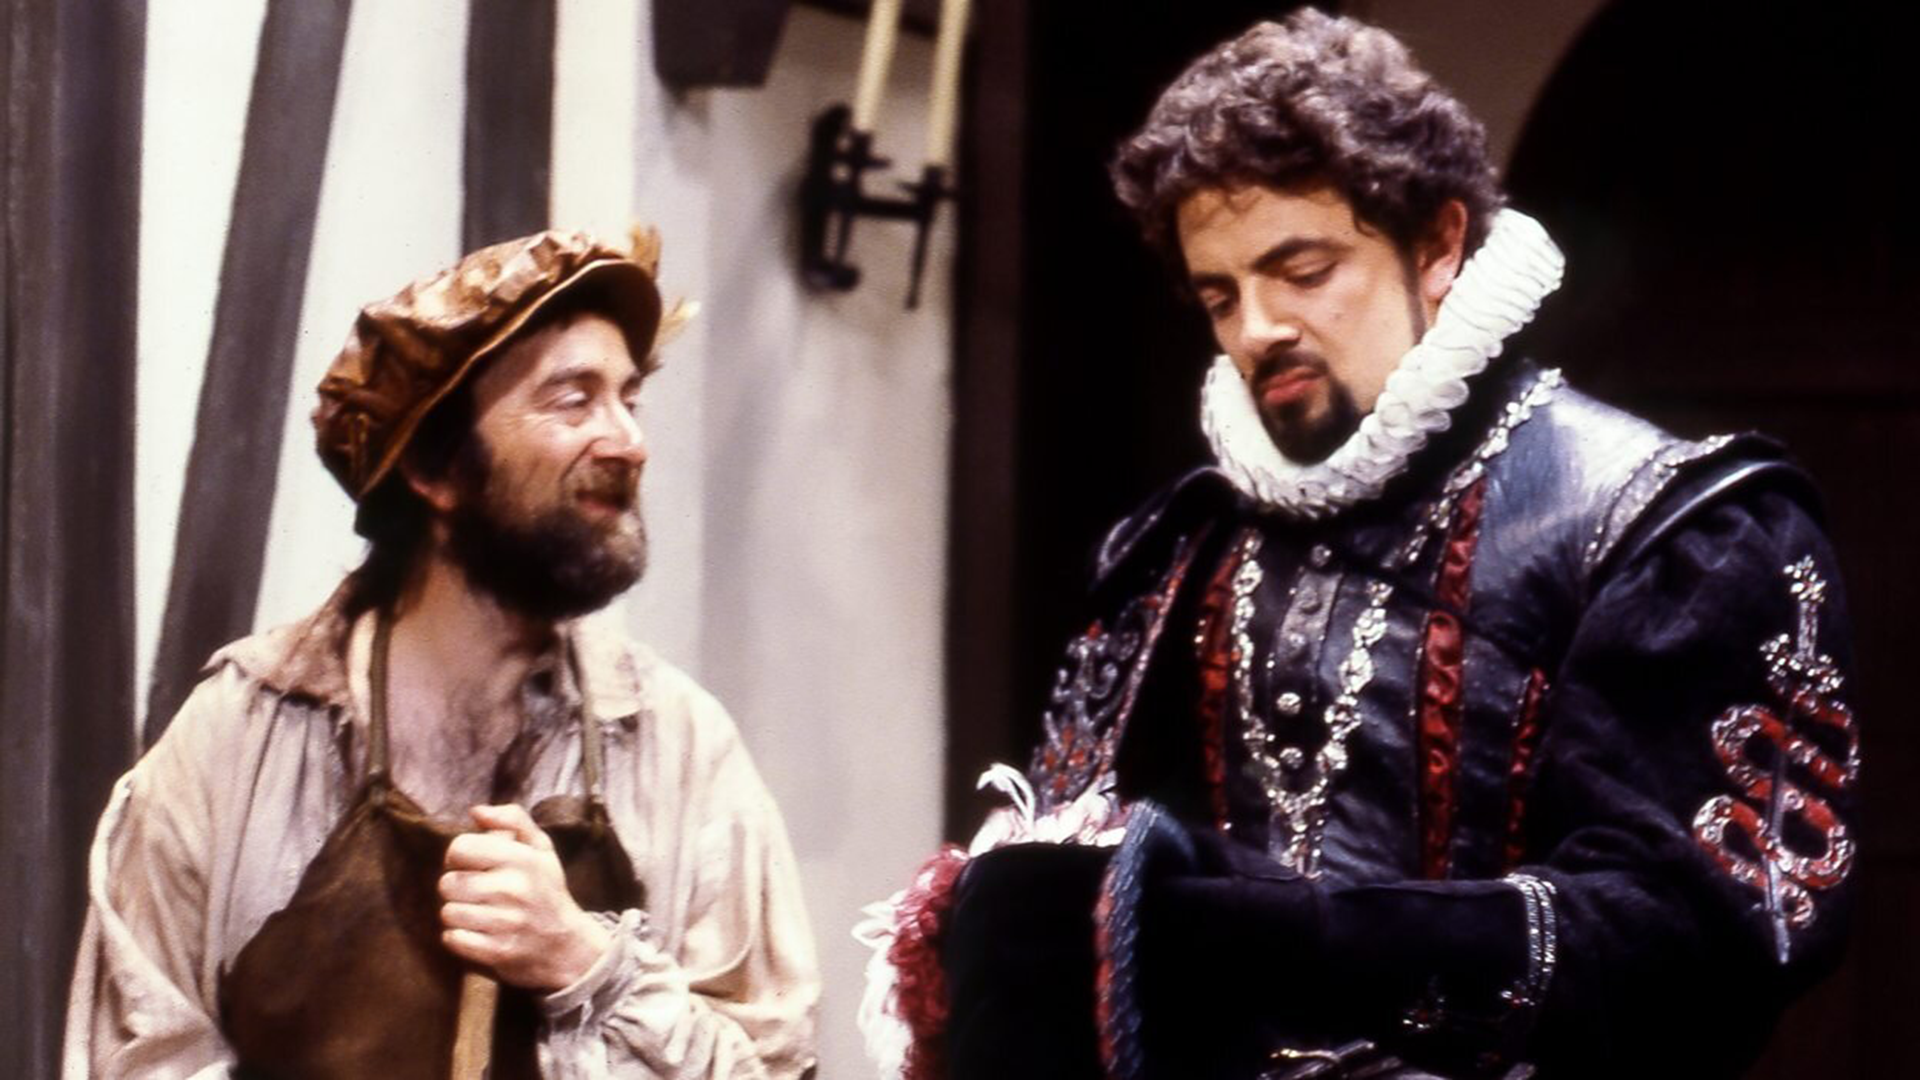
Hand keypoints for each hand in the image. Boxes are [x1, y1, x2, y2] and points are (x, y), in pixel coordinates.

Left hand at [439, 803, 612, 991]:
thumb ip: (512, 820)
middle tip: (474, 892)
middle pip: (448, 883)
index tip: (472, 864)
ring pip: (448, 912)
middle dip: (456, 888)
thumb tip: (476, 812)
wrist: (566, 946)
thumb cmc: (546, 891)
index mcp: (522, 859)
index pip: (460, 848)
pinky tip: (476, 932)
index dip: (459, 855)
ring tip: (477, 913)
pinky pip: (453, 939)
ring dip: (457, 914)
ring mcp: (506, 922)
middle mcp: (514, 889)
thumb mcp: (540, 849)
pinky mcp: (497, 951)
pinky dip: (459, 937)